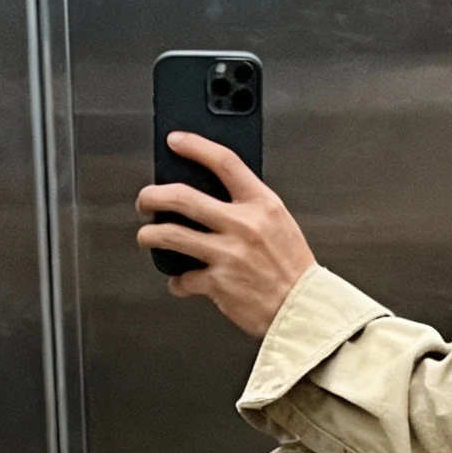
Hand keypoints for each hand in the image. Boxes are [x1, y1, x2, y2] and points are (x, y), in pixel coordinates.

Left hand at [135, 131, 315, 335]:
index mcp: (262, 205)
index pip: (224, 162)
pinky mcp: (219, 283)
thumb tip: (214, 198)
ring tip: (147, 236)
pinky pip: (185, 278)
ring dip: (150, 234)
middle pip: (183, 197)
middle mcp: (243, 226)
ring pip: (172, 235)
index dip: (195, 146)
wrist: (305, 311)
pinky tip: (180, 281)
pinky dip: (178, 281)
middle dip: (153, 195)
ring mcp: (228, 254)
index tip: (176, 141)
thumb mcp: (280, 225)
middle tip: (146, 200)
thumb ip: (251, 208)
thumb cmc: (294, 271)